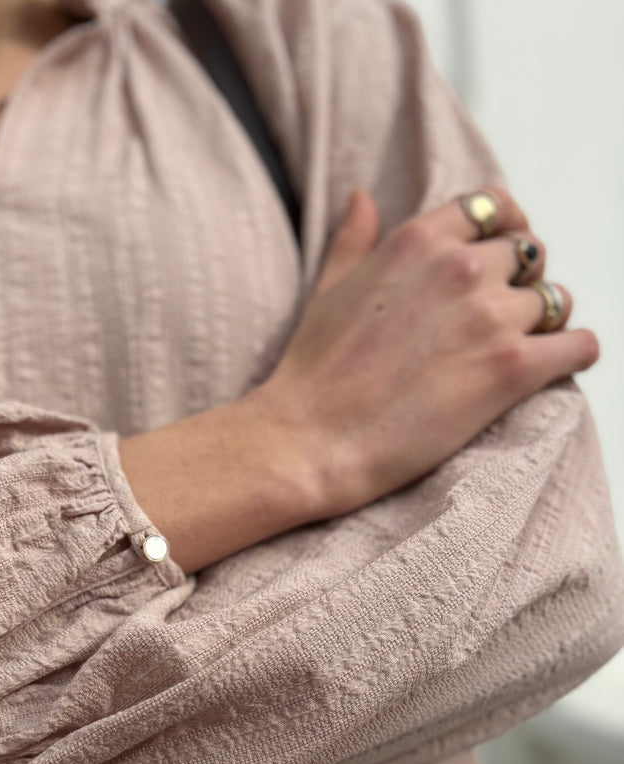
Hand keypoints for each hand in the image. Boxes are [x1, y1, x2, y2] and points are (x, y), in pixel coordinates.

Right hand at [240, 185, 599, 519]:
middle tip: (494, 320)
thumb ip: (354, 238)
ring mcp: (492, 316)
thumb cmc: (311, 371)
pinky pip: (580, 345)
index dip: (502, 229)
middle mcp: (462, 268)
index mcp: (417, 241)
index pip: (492, 206)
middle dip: (519, 282)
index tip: (497, 257)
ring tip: (512, 351)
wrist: (311, 439)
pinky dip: (573, 354)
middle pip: (528, 254)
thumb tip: (362, 195)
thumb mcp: (327, 289)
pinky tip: (549, 368)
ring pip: (556, 299)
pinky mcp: (513, 368)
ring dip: (542, 322)